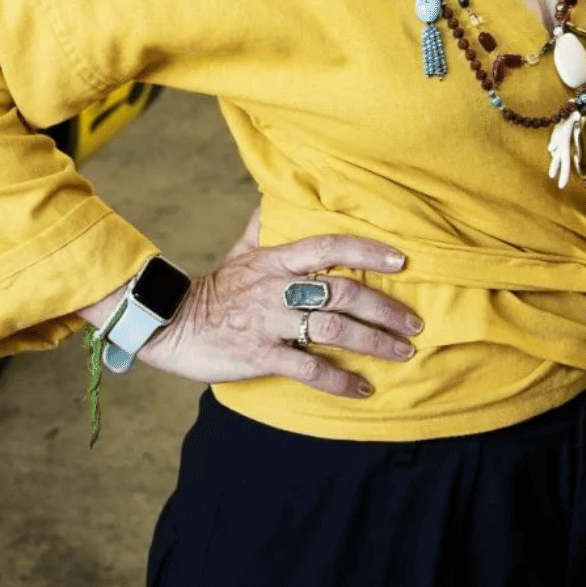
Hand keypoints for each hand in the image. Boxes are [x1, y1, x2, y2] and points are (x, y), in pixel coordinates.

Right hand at [137, 208, 420, 398]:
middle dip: (384, 309)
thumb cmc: (214, 289)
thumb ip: (264, 228)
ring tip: (402, 354)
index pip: (328, 246)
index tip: (400, 261)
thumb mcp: (239, 251)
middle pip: (342, 293)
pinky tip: (362, 388)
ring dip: (374, 343)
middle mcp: (277, 287)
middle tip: (414, 324)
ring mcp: (269, 322)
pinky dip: (340, 380)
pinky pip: (309, 369)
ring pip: (333, 330)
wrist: (170, 323)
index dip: (367, 251)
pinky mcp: (260, 355)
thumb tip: (277, 198)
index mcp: (275, 260)